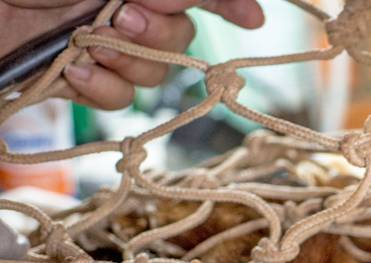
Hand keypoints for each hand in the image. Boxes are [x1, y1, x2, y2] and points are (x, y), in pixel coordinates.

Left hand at [0, 0, 263, 109]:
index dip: (229, 5)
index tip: (252, 20)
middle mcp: (126, 11)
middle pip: (182, 38)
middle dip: (159, 35)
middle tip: (122, 18)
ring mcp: (107, 48)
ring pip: (154, 74)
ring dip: (126, 63)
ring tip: (87, 46)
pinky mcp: (82, 81)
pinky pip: (120, 100)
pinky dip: (100, 89)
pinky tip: (73, 72)